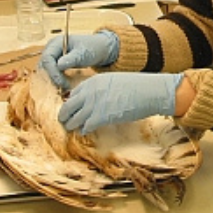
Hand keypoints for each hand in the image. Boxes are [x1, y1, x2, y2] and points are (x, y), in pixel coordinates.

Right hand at [38, 31, 119, 89]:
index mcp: (56, 43)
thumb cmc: (91, 48)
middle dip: (51, 78)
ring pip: (45, 71)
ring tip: (64, 88)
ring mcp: (52, 56)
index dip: (52, 72)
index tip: (62, 83)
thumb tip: (59, 66)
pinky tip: (64, 86)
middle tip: (62, 88)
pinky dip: (56, 80)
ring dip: (52, 80)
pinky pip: (51, 73)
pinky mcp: (55, 63)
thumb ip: (71, 59)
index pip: (47, 58)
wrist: (98, 49)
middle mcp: (51, 49)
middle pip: (43, 65)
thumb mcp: (83, 53)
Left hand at [58, 72, 183, 134]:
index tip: (73, 110)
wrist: (148, 91)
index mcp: (93, 81)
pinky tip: (85, 131)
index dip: (72, 103)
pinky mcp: (101, 117)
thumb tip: (94, 100)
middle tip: (65, 122)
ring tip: (73, 129)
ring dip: (72, 125)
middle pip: (67, 107)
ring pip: (73, 119)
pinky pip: (85, 127)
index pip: (73, 94)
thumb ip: (100, 89)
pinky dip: (83, 130)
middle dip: (64, 115)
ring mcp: (94, 105)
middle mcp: (90, 92)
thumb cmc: (136, 87)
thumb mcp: (113, 81)